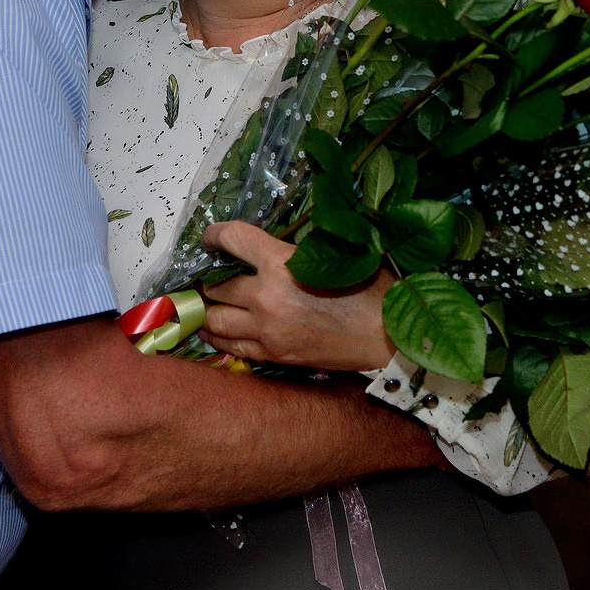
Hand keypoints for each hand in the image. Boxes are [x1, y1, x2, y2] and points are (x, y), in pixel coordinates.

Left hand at [199, 221, 395, 371]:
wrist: (388, 338)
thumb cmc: (369, 290)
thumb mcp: (335, 255)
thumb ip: (295, 249)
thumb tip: (267, 245)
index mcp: (282, 263)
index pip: (233, 239)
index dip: (215, 235)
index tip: (210, 238)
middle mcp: (267, 297)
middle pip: (216, 285)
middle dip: (207, 278)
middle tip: (204, 274)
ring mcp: (267, 330)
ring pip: (215, 319)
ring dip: (205, 309)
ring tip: (201, 302)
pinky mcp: (274, 355)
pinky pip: (232, 346)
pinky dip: (217, 337)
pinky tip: (211, 330)